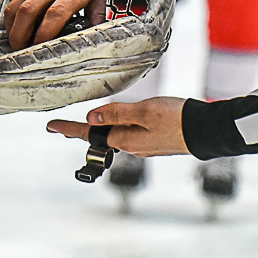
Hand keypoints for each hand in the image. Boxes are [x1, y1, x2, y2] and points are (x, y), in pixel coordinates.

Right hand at [4, 0, 108, 47]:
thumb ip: (97, 12)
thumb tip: (97, 34)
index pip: (55, 15)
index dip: (44, 35)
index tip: (41, 48)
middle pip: (28, 13)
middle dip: (20, 36)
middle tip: (21, 51)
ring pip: (15, 6)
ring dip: (12, 27)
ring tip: (16, 40)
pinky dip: (14, 14)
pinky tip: (18, 23)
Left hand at [47, 97, 189, 156]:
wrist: (207, 130)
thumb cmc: (177, 118)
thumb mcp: (144, 111)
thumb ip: (117, 114)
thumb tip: (90, 118)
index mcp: (125, 139)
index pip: (90, 134)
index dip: (68, 129)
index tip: (50, 126)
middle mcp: (132, 146)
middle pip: (100, 137)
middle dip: (80, 132)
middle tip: (61, 127)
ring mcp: (144, 145)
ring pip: (115, 135)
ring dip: (99, 130)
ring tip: (85, 124)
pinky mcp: (155, 142)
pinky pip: (129, 134)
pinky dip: (117, 128)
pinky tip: (118, 123)